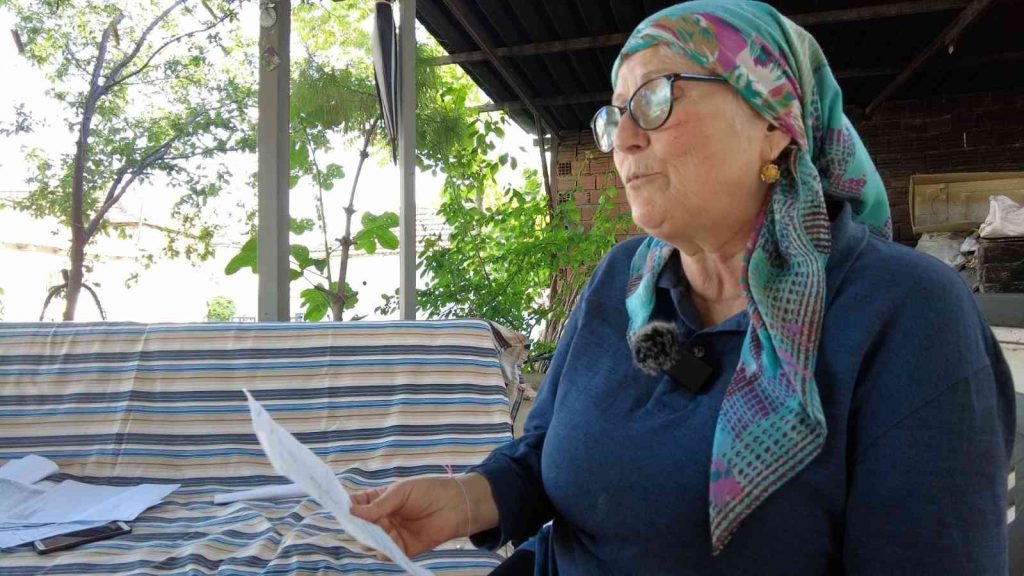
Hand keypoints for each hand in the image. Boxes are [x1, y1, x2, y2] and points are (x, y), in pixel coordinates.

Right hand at [351, 476, 477, 557]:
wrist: (455, 505)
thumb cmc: (428, 491)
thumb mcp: (400, 492)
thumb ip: (378, 504)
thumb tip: (352, 511)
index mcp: (380, 501)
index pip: (357, 505)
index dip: (348, 508)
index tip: (341, 510)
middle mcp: (382, 519)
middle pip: (360, 527)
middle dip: (356, 527)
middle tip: (356, 525)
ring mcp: (391, 534)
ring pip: (370, 542)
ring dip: (367, 540)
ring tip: (371, 534)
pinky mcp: (402, 549)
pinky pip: (386, 553)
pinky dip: (381, 551)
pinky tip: (383, 544)